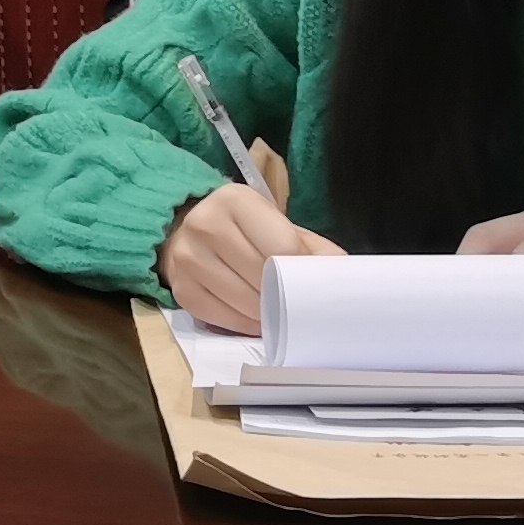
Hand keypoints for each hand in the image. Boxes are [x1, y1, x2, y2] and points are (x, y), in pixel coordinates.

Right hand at [158, 183, 345, 334]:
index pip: (281, 246)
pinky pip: (222, 317)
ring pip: (243, 302)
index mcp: (234, 200)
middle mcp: (205, 225)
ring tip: (277, 310)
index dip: (303, 271)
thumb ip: (310, 245)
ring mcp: (187, 258)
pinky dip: (244, 324)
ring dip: (267, 314)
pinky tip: (255, 318)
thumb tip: (343, 273)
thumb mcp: (274, 221)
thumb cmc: (240, 227)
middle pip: (261, 276)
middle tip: (298, 302)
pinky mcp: (180, 288)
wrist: (183, 227)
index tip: (314, 283)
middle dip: (285, 295)